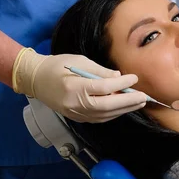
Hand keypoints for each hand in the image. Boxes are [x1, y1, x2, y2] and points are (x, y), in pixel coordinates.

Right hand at [13, 48, 146, 122]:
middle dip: (128, 102)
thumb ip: (100, 71)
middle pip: (107, 106)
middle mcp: (75, 104)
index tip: (134, 78)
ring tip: (138, 102)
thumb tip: (119, 78)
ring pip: (105, 115)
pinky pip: (99, 118)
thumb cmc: (56, 66)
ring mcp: (75, 113)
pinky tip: (123, 107)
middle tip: (143, 97)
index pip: (104, 88)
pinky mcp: (77, 118)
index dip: (122, 84)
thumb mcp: (79, 61)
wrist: (35, 79)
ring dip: (123, 109)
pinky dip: (113, 113)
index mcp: (74, 87)